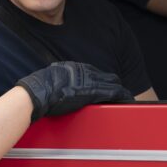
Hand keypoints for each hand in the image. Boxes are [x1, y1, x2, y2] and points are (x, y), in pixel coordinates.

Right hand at [16, 61, 132, 120]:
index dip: (102, 81)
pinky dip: (121, 95)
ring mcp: (89, 80)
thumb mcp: (54, 76)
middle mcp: (85, 71)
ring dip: (120, 91)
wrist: (39, 92)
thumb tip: (62, 82)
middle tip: (121, 93)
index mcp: (76, 68)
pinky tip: (126, 99)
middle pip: (107, 76)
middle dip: (115, 85)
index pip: (96, 73)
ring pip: (112, 83)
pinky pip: (112, 92)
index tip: (105, 87)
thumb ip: (63, 78)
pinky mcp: (92, 91)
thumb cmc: (42, 87)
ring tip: (127, 97)